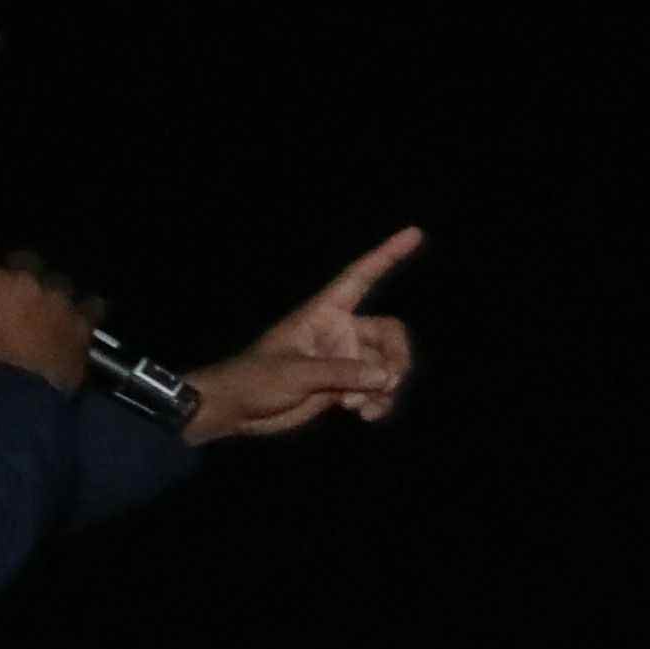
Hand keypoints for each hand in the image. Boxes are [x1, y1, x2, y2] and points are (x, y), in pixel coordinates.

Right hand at [0, 240, 91, 393]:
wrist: (11, 399)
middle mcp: (22, 280)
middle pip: (24, 257)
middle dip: (17, 268)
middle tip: (12, 288)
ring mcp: (57, 299)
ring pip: (59, 279)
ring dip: (51, 290)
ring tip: (48, 305)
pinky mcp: (82, 322)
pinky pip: (92, 305)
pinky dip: (85, 310)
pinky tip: (80, 316)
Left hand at [185, 226, 420, 444]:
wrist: (234, 410)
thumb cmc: (255, 379)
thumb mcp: (295, 373)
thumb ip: (342, 372)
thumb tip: (386, 377)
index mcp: (324, 314)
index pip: (361, 278)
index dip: (387, 255)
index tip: (414, 233)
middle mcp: (340, 333)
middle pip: (390, 334)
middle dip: (395, 360)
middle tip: (385, 384)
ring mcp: (344, 359)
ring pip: (388, 366)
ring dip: (384, 388)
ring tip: (361, 407)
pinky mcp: (344, 385)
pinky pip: (378, 388)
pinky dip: (379, 402)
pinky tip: (365, 415)